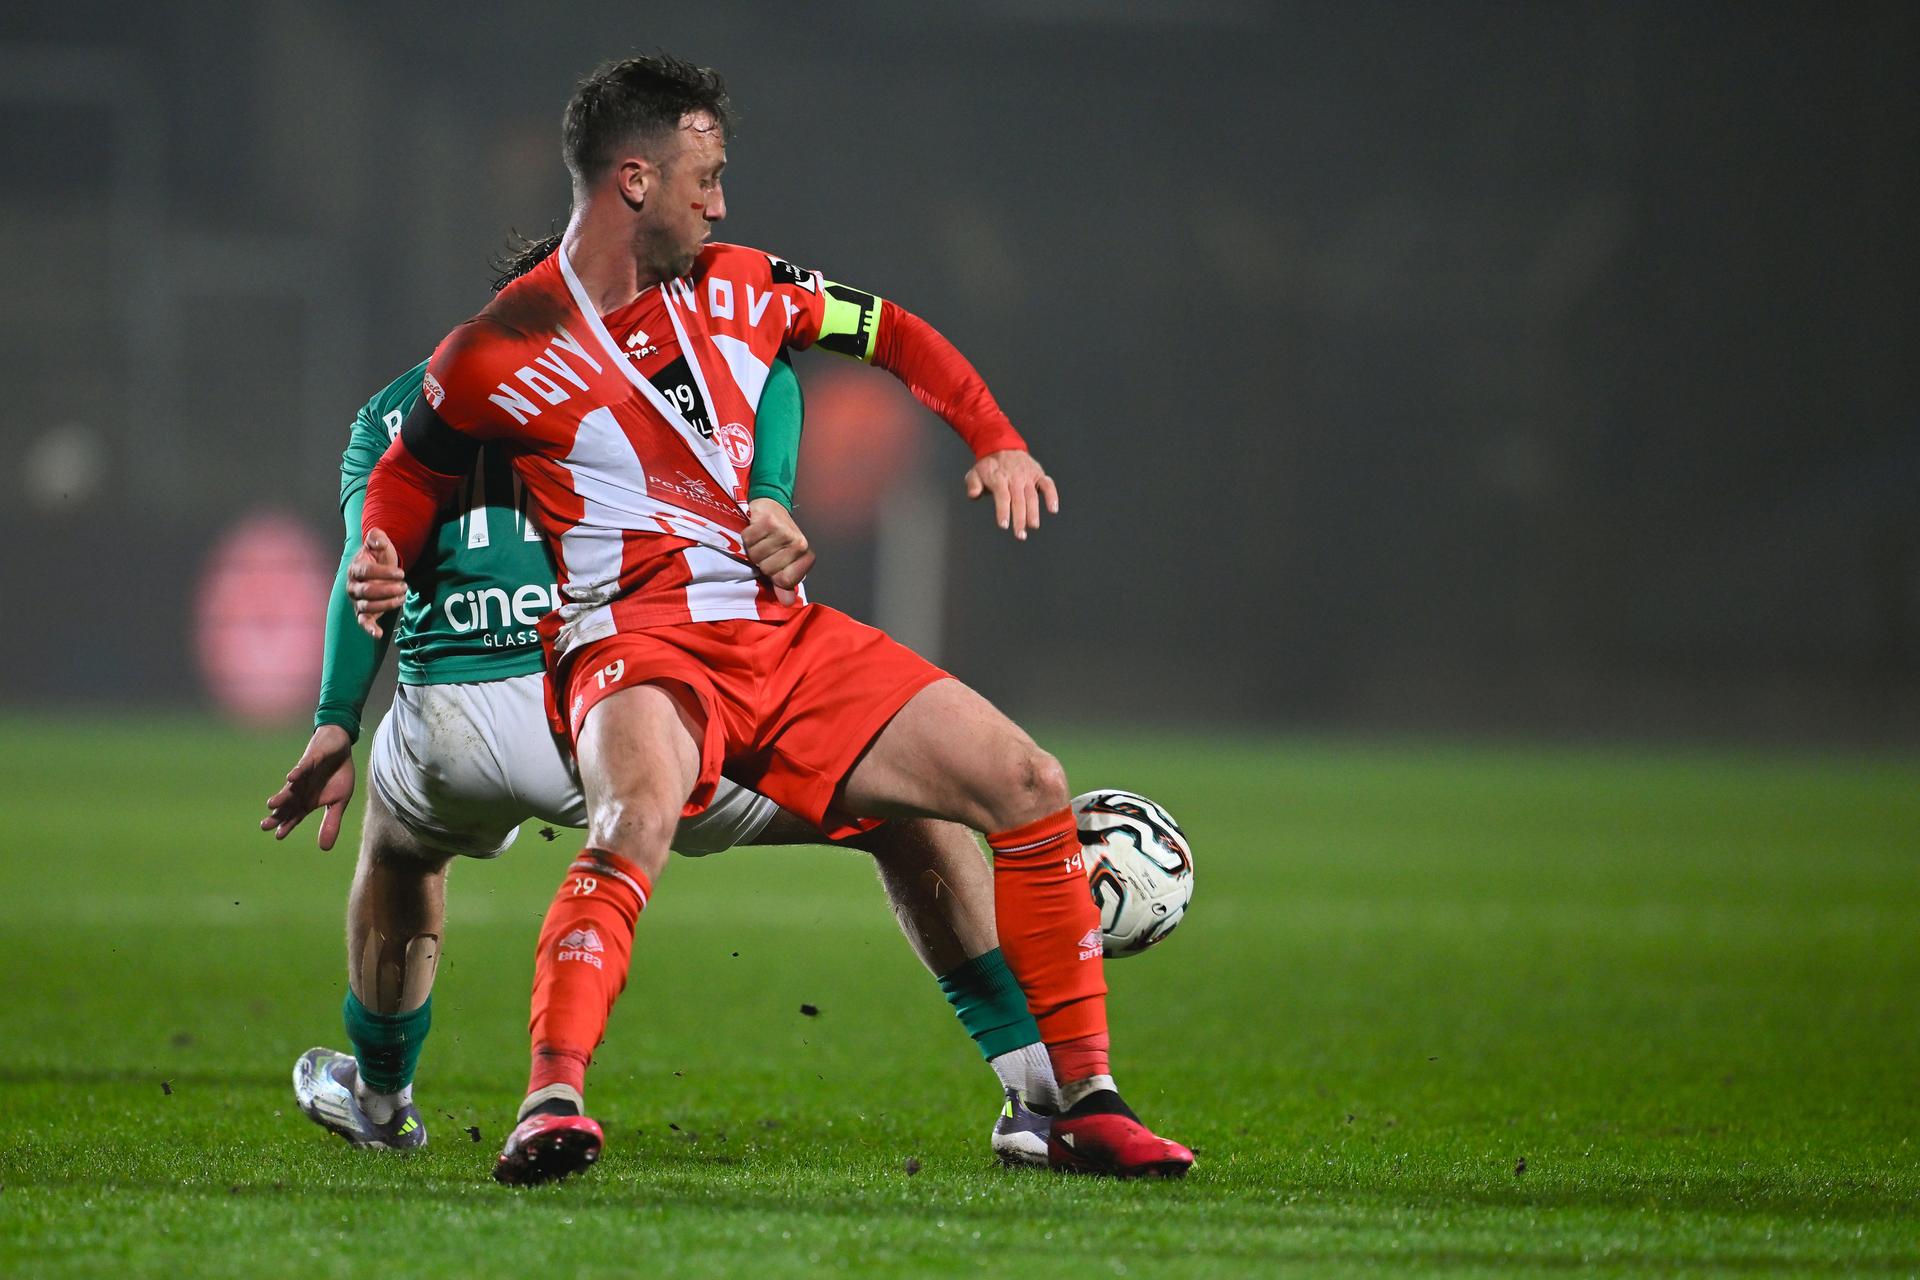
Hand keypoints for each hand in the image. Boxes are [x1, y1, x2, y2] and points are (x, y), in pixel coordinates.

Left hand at [261, 725, 355, 850]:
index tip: (278, 836)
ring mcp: (304, 775)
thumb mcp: (340, 801)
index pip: (294, 816)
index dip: (287, 825)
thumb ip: (331, 822)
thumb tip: (324, 849)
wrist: (340, 748)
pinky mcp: (310, 760)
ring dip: (282, 796)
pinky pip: (303, 766)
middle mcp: (301, 790)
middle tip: (265, 826)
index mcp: (308, 801)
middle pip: (287, 805)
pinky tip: (292, 778)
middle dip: (276, 815)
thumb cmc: (338, 775)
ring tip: (272, 805)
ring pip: (291, 787)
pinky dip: (297, 772)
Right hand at [347, 529, 405, 637]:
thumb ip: (376, 537)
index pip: (365, 572)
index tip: (401, 573)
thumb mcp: (379, 543)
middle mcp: (353, 587)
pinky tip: (379, 634)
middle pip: (367, 591)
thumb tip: (377, 540)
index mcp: (355, 569)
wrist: (380, 568)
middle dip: (387, 590)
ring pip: (368, 606)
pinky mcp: (364, 613)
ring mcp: (358, 601)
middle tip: (404, 586)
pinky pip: (363, 622)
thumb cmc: (379, 557)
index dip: (383, 573)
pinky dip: (370, 629)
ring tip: (402, 596)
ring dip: (387, 604)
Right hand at [743, 497, 815, 589]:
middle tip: (767, 549)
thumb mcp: (782, 563)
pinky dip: (747, 536)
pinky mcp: (769, 521)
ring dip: (753, 548)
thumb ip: (783, 584)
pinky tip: (756, 529)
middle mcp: (799, 544)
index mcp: (806, 557)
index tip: (774, 564)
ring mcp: (785, 532)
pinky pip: (749, 539)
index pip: (784, 581)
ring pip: (756, 554)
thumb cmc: (777, 539)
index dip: (773, 575)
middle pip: (767, 569)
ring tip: (761, 540)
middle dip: (761, 561)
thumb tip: (787, 602)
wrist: (772, 508)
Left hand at [964, 449, 1058, 540]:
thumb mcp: (975, 473)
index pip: (1002, 496)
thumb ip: (973, 484)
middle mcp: (1015, 477)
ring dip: (1033, 512)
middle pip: (1018, 500)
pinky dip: (1052, 496)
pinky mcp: (1038, 475)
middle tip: (1020, 535)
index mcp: (999, 478)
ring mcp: (1027, 476)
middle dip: (1020, 518)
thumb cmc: (989, 466)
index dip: (1003, 511)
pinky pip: (1047, 485)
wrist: (1003, 447)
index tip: (1004, 525)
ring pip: (1032, 496)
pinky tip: (1053, 509)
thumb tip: (973, 494)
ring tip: (1033, 526)